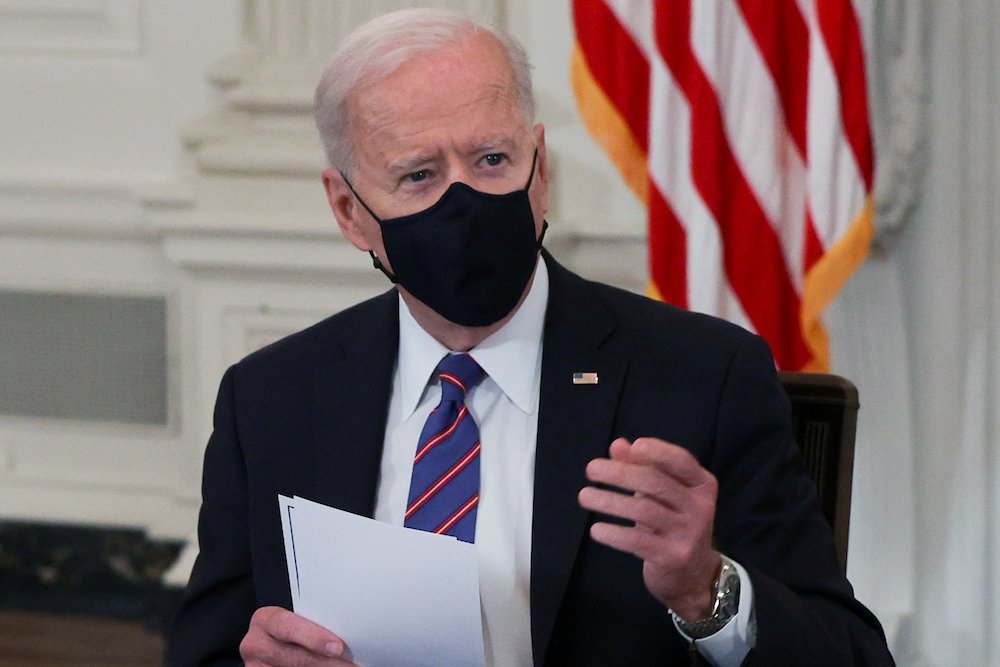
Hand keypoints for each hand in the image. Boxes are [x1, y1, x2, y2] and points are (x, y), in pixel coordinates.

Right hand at [240, 606, 357, 665]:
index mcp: (265, 620)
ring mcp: (256, 666)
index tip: (337, 647)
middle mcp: (256, 645)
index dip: (314, 638)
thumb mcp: (294, 621)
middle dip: (328, 663)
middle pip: (296, 657)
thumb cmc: (290, 631)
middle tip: (352, 665)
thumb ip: (311, 625)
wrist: (270, 644)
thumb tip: (345, 636)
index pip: (289, 627)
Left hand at [577, 437, 721, 620]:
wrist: (693, 576)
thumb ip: (642, 468)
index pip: (681, 461)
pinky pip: (638, 540)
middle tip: (591, 469)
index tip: (634, 446)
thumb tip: (618, 446)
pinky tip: (596, 529)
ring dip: (609, 501)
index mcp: (702, 485)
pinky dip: (614, 533)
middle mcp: (700, 507)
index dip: (659, 451)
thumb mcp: (663, 495)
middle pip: (656, 483)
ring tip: (584, 496)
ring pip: (643, 510)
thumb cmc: (673, 524)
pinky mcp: (672, 557)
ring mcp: (688, 534)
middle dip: (620, 473)